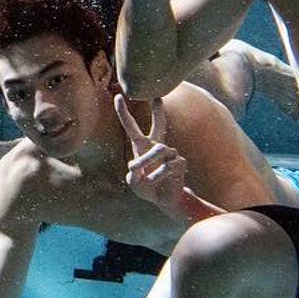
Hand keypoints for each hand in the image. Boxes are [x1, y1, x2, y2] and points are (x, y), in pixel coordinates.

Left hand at [115, 93, 187, 212]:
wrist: (164, 200)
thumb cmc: (147, 188)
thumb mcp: (134, 183)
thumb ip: (132, 175)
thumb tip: (133, 166)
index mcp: (141, 147)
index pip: (132, 127)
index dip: (124, 113)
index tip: (118, 97)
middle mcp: (156, 146)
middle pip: (160, 124)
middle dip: (158, 111)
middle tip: (157, 98)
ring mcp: (171, 154)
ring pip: (160, 149)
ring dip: (149, 163)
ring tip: (147, 179)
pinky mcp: (180, 163)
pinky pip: (169, 165)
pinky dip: (160, 174)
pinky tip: (156, 181)